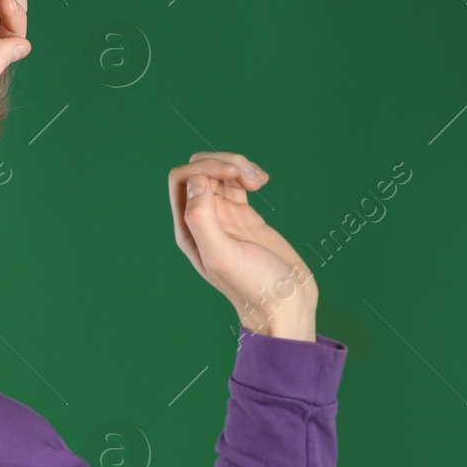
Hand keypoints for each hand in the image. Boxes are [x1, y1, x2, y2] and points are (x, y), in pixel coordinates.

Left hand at [168, 152, 318, 339]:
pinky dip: (249, 175)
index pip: (181, 180)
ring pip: (219, 174)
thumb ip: (202, 219)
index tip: (234, 175)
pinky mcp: (245, 217)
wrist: (286, 304)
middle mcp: (202, 221)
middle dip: (223, 163)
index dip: (205, 167)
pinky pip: (237, 184)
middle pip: (199, 171)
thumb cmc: (254, 286)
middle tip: (248, 176)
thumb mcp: (222, 256)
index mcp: (188, 230)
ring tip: (260, 180)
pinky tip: (262, 182)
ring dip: (239, 166)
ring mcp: (224, 218)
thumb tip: (195, 181)